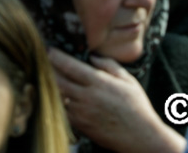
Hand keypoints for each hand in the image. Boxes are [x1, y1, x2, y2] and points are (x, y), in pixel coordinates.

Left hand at [48, 50, 184, 152]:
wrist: (141, 137)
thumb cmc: (137, 107)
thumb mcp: (128, 80)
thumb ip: (109, 65)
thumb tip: (92, 56)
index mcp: (98, 82)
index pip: (69, 65)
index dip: (56, 56)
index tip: (49, 50)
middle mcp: (87, 96)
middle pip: (57, 79)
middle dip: (49, 69)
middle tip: (46, 62)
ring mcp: (81, 112)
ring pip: (58, 95)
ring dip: (54, 86)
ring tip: (54, 77)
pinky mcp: (80, 125)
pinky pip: (63, 110)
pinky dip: (61, 102)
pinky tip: (65, 96)